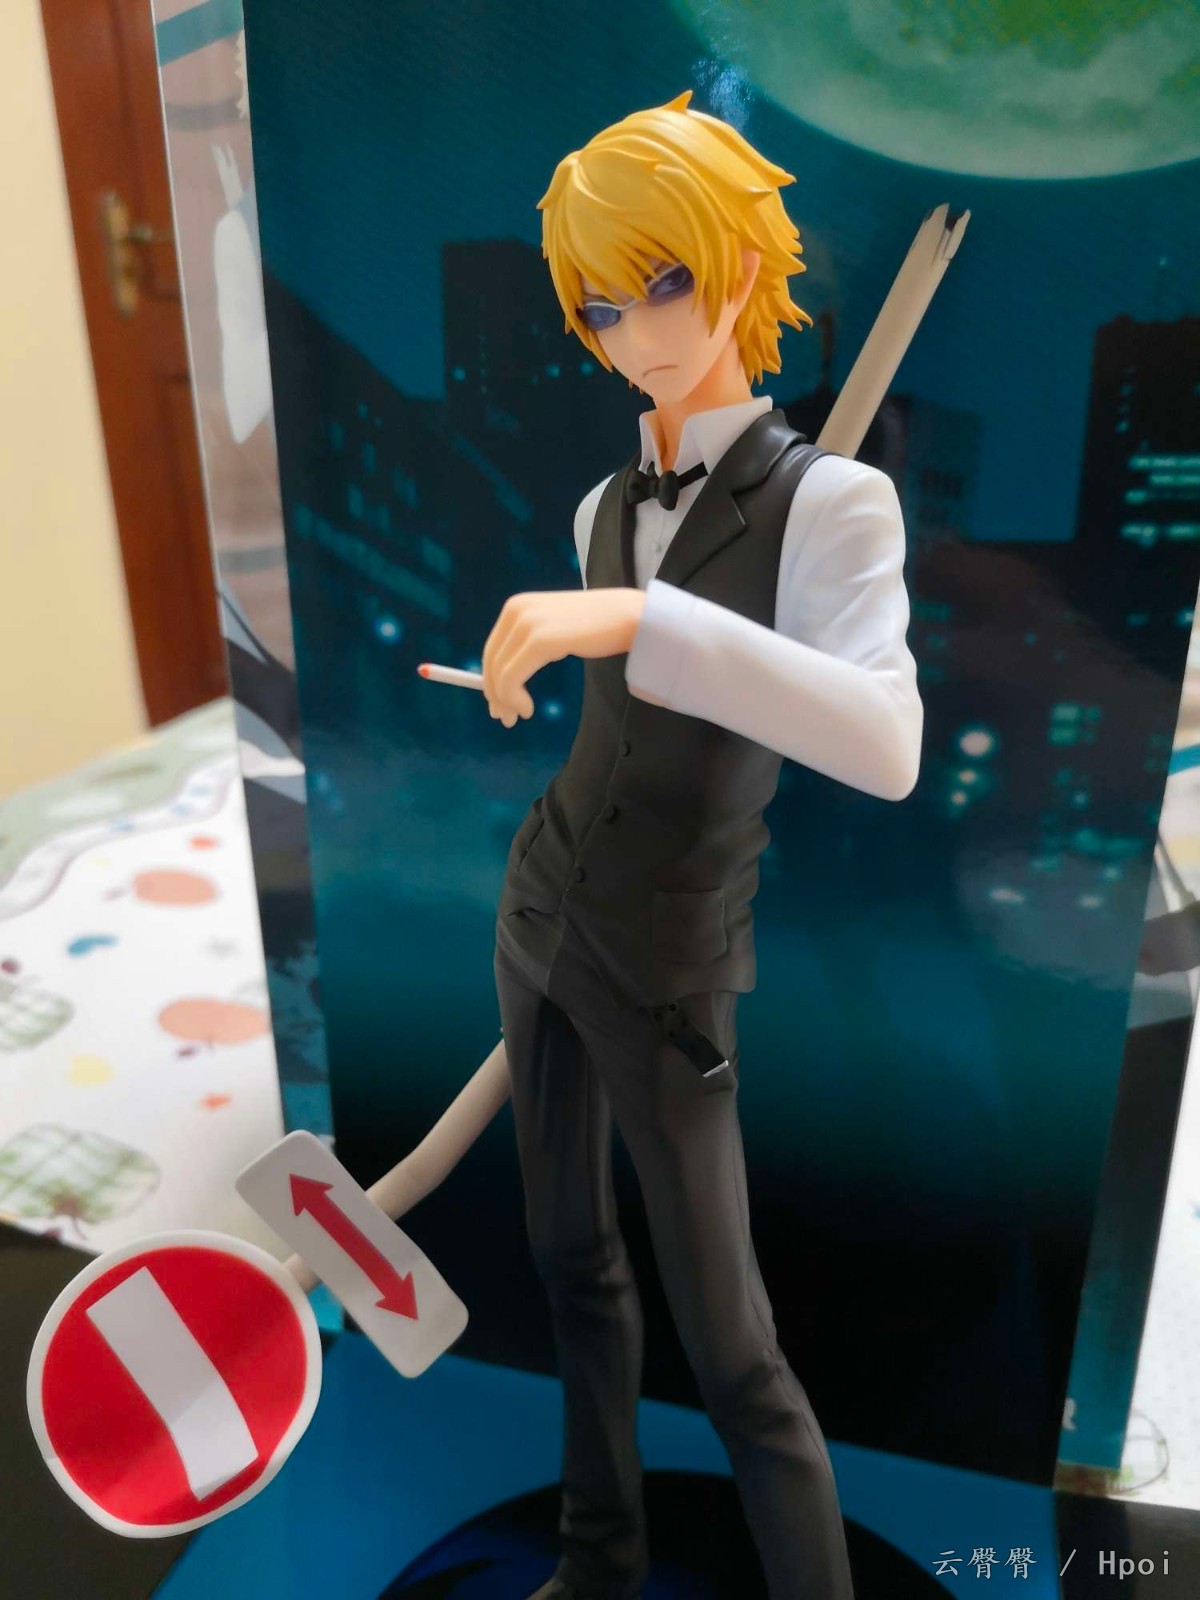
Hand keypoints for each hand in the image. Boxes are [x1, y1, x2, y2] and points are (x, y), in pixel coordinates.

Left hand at [481, 588, 645, 726]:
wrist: (631, 617)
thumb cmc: (599, 627)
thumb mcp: (555, 630)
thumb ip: (530, 645)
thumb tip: (505, 677)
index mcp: (517, 606)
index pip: (492, 649)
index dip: (490, 680)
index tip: (498, 705)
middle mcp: (516, 610)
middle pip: (491, 661)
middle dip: (495, 694)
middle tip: (504, 718)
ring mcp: (527, 624)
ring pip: (499, 673)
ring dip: (506, 701)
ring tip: (519, 716)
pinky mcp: (540, 640)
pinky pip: (512, 677)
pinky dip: (515, 699)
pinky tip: (528, 710)